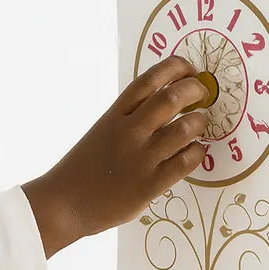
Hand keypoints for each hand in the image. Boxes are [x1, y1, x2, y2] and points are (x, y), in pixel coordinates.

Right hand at [22, 55, 208, 257]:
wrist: (66, 202)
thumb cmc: (86, 165)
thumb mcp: (104, 129)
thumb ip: (131, 115)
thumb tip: (168, 99)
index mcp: (115, 114)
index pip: (149, 79)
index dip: (176, 68)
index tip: (189, 69)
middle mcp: (128, 131)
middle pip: (171, 98)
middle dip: (195, 90)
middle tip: (202, 94)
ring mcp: (140, 157)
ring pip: (184, 128)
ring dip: (199, 122)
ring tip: (199, 124)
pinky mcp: (150, 184)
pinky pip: (186, 161)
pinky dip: (197, 151)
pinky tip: (194, 151)